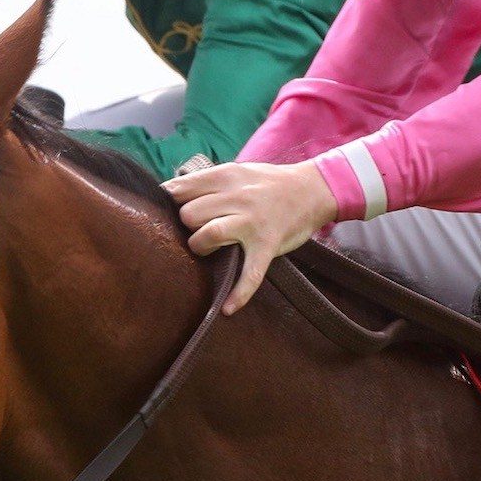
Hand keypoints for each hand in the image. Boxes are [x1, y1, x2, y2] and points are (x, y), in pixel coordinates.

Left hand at [163, 161, 340, 313]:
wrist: (314, 189)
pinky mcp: (266, 245)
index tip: (166, 213)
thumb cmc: (269, 183)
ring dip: (200, 247)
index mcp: (225, 176)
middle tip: (198, 229)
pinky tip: (228, 309)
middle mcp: (237, 197)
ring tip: (208, 250)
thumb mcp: (237, 171)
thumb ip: (207, 181)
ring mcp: (251, 223)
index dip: (168, 204)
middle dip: (187, 226)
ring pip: (206, 236)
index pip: (179, 190)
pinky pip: (249, 274)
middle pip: (188, 215)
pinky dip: (239, 294)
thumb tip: (169, 193)